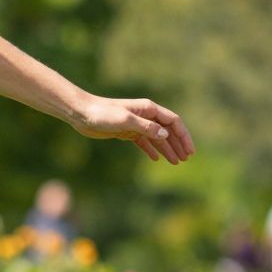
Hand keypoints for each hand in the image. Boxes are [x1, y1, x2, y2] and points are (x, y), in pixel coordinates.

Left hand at [69, 96, 194, 163]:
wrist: (81, 113)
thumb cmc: (102, 113)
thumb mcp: (125, 120)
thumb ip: (146, 127)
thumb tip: (165, 134)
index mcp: (148, 109)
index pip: (173, 121)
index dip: (183, 135)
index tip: (189, 150)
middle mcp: (145, 116)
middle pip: (167, 130)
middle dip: (178, 144)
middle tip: (185, 159)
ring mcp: (136, 124)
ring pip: (156, 138)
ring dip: (167, 149)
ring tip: (175, 162)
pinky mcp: (126, 132)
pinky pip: (143, 142)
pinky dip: (151, 150)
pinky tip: (157, 159)